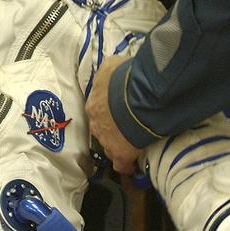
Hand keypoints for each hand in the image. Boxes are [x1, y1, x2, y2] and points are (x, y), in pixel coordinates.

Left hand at [85, 57, 143, 171]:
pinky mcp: (121, 153)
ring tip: (133, 141)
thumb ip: (109, 71)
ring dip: (119, 144)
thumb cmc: (123, 78)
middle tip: (128, 125)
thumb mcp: (111, 65)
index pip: (98, 111)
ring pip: (110, 146)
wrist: (137, 96)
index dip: (109, 112)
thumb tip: (113, 71)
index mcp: (92, 104)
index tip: (119, 111)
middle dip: (113, 128)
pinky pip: (122, 164)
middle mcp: (95, 123)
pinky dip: (127, 165)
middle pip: (102, 129)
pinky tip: (133, 164)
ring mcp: (106, 140)